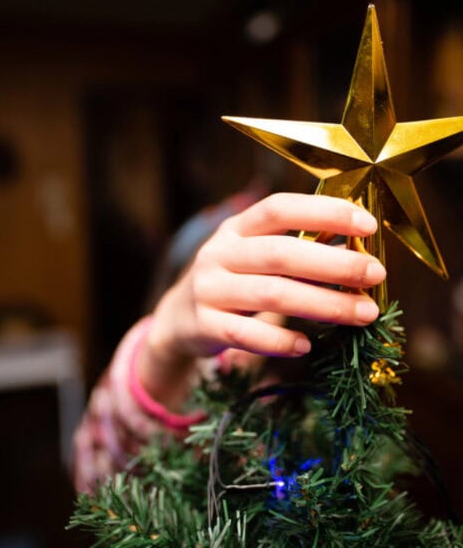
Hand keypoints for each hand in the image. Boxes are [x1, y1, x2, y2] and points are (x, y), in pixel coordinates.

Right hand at [143, 193, 385, 374]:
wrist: (178, 317)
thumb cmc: (233, 280)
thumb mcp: (254, 255)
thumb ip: (294, 249)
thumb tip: (357, 251)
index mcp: (236, 228)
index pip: (279, 209)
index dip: (324, 212)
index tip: (368, 224)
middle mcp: (219, 253)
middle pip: (280, 253)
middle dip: (334, 263)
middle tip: (375, 274)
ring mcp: (209, 289)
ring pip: (271, 294)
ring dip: (323, 304)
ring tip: (364, 313)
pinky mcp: (204, 325)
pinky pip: (245, 334)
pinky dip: (279, 341)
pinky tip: (307, 345)